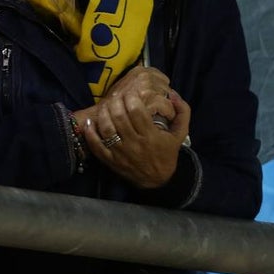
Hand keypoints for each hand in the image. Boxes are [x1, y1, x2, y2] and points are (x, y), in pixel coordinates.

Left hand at [80, 66, 190, 188]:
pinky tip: (91, 121)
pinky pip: (96, 145)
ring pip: (107, 129)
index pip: (136, 111)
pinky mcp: (110, 161)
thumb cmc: (167, 153)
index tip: (131, 92)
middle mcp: (134, 144)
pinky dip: (91, 132)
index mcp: (151, 136)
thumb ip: (182, 112)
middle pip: (119, 117)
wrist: (157, 181)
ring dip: (103, 113)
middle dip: (116, 102)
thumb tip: (173, 94)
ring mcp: (120, 153)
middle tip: (116, 95)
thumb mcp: (180, 134)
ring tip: (106, 104)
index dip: (131, 98)